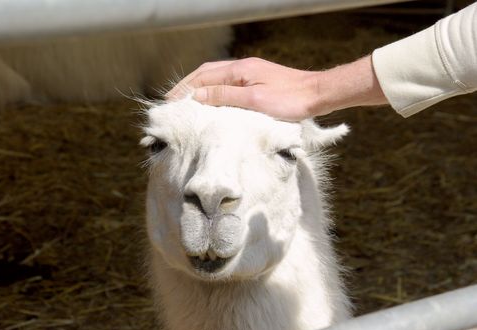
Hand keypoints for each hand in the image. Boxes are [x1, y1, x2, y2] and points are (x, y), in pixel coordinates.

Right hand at [167, 56, 387, 120]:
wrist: (318, 95)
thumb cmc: (290, 100)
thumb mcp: (255, 100)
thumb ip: (225, 96)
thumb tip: (197, 95)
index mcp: (240, 69)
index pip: (204, 77)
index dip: (185, 88)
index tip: (170, 101)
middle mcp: (243, 67)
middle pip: (207, 73)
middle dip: (188, 86)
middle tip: (173, 101)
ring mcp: (251, 73)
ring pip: (217, 78)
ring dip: (201, 88)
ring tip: (188, 102)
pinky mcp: (258, 82)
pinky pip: (228, 84)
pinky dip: (215, 91)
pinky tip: (213, 102)